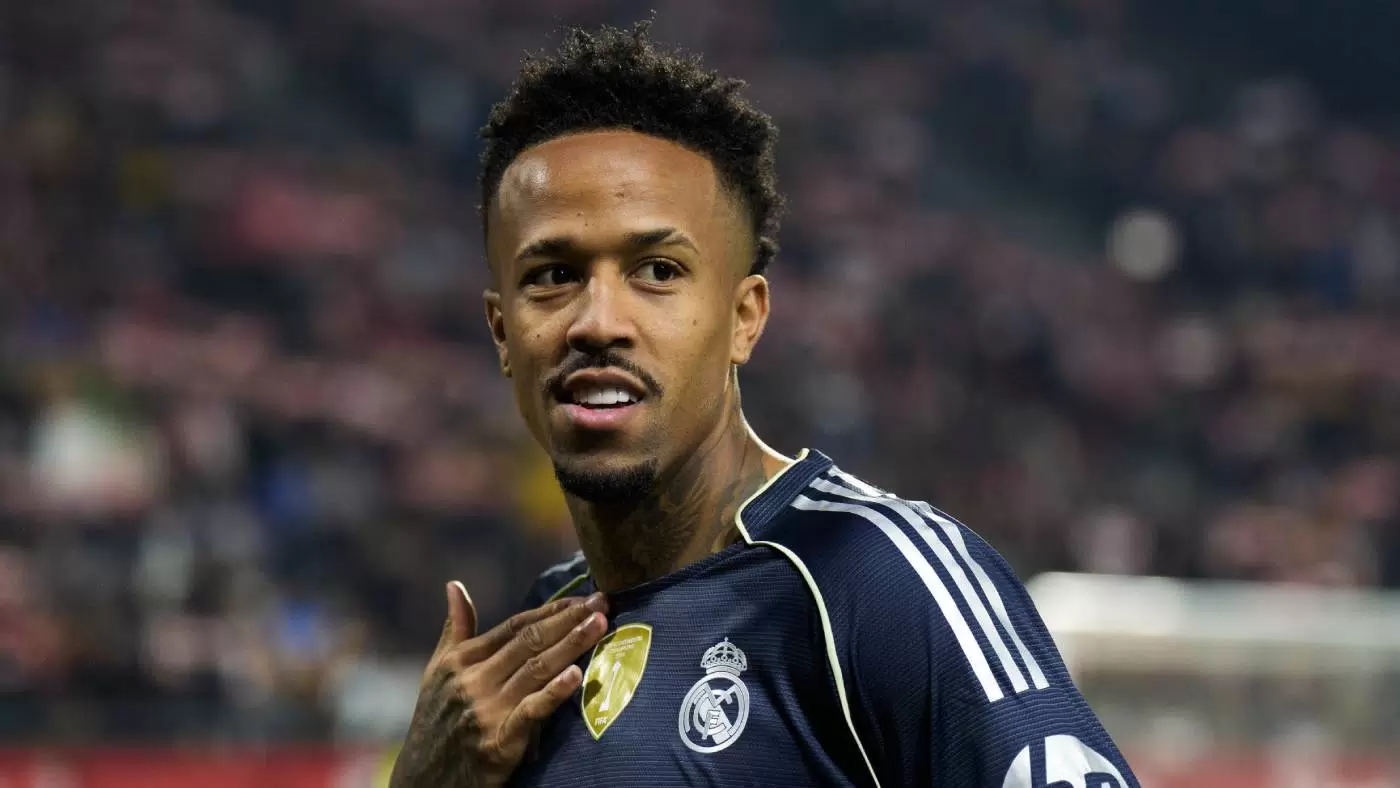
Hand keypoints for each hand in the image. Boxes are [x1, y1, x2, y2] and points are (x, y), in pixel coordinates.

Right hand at [389, 581, 608, 787]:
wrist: (423, 781)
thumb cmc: (435, 720)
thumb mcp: (438, 672)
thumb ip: (455, 630)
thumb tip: (455, 585)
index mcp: (461, 660)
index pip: (514, 628)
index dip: (549, 611)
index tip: (580, 598)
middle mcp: (473, 681)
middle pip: (530, 643)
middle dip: (568, 620)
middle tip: (602, 601)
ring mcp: (486, 711)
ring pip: (536, 670)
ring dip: (571, 644)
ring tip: (600, 624)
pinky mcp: (498, 743)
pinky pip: (530, 712)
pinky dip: (553, 692)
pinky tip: (576, 675)